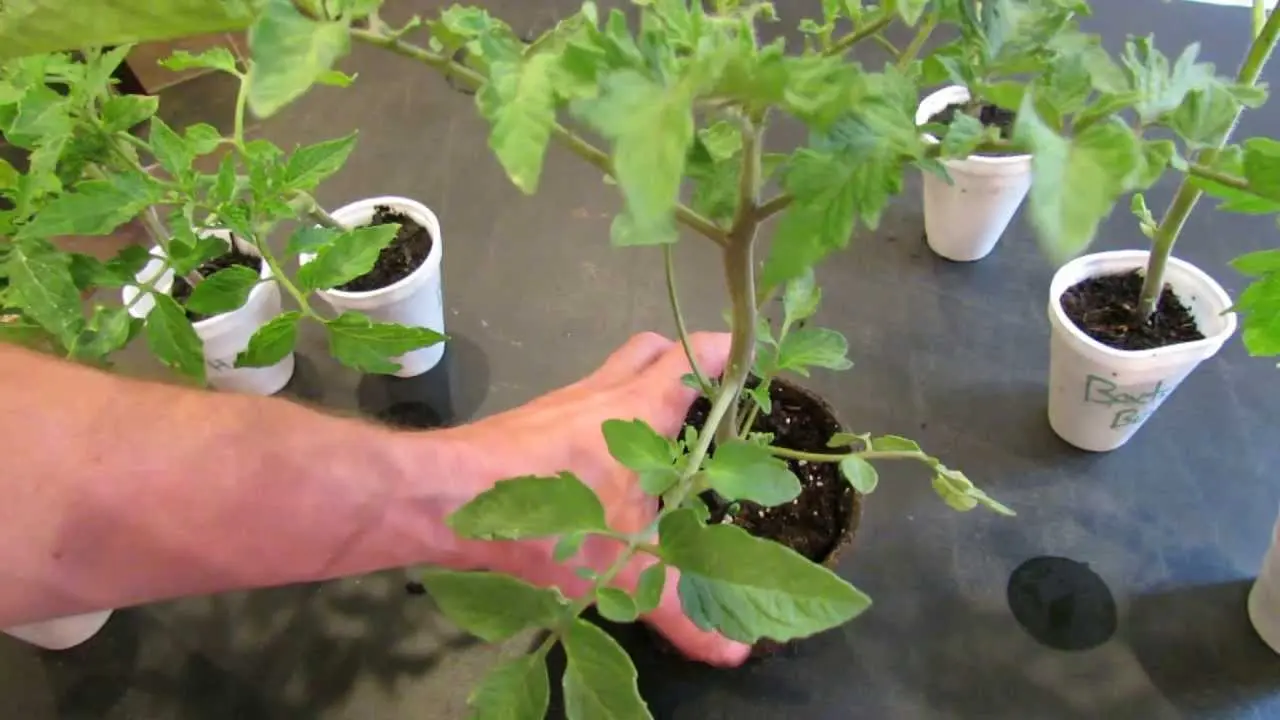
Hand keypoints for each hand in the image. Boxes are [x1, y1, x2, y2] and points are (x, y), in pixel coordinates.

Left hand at [444, 332, 750, 666]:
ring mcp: (563, 404)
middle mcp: (604, 394)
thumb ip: (678, 609)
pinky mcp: (530, 424)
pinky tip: (598, 468)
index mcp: (640, 411)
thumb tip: (734, 654)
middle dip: (683, 360)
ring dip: (638, 392)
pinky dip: (600, 421)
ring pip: (611, 374)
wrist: (450, 497)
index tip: (754, 359)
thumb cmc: (552, 518)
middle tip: (707, 398)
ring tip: (660, 440)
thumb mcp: (625, 570)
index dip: (728, 352)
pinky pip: (578, 406)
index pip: (694, 358)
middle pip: (652, 348)